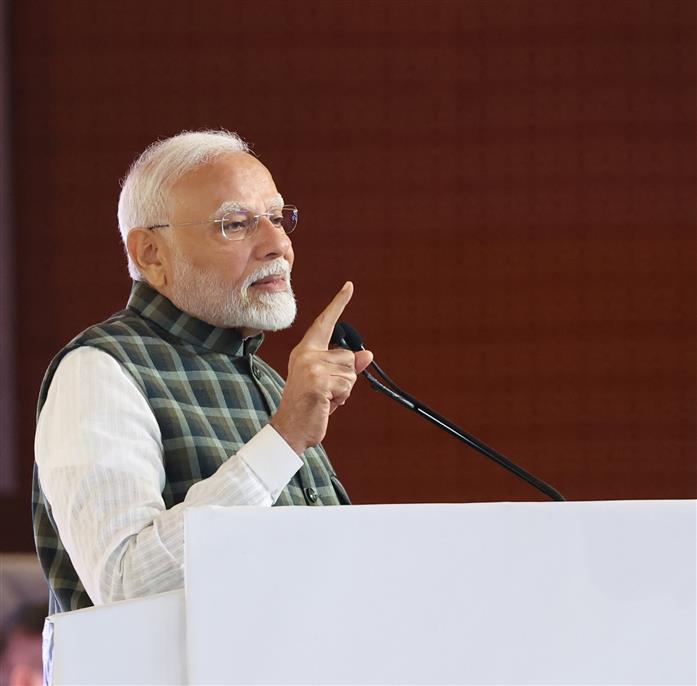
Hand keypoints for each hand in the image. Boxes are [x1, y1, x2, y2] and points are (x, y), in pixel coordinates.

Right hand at [270, 282, 372, 454]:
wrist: (290, 428)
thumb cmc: (310, 405)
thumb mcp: (329, 381)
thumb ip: (346, 366)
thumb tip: (368, 354)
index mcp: (306, 350)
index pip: (325, 323)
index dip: (338, 304)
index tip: (349, 286)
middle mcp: (307, 354)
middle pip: (348, 356)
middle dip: (346, 378)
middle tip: (326, 392)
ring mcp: (312, 367)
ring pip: (351, 372)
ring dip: (344, 390)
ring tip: (325, 398)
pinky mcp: (319, 381)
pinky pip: (347, 385)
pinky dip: (341, 398)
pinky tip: (325, 404)